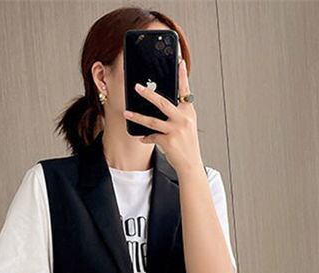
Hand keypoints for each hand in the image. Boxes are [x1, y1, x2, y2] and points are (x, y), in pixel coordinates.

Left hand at [123, 56, 202, 173]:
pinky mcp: (169, 141)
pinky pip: (153, 136)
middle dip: (148, 94)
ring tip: (127, 112)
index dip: (182, 76)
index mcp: (189, 112)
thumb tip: (160, 101)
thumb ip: (177, 114)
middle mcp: (184, 119)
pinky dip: (146, 138)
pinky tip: (142, 138)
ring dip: (137, 117)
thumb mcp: (186, 126)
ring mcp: (177, 130)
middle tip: (136, 86)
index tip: (180, 61)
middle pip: (163, 103)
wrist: (191, 165)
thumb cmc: (187, 145)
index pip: (185, 91)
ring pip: (153, 120)